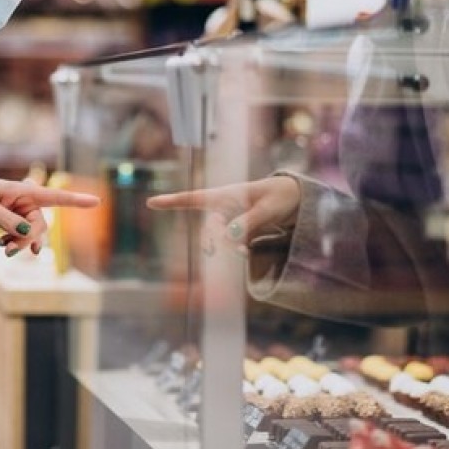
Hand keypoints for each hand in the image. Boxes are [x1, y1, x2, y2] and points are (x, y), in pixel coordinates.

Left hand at [0, 171, 99, 256]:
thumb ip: (7, 220)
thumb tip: (28, 233)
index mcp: (21, 190)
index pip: (53, 196)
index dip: (75, 201)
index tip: (96, 202)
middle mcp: (24, 199)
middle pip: (40, 224)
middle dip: (28, 239)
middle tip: (8, 251)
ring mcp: (19, 209)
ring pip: (32, 232)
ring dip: (21, 243)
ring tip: (5, 250)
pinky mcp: (12, 218)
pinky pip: (22, 233)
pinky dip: (15, 242)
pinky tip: (4, 245)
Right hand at [146, 176, 300, 253]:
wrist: (297, 199)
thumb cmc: (282, 196)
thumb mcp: (268, 208)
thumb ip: (249, 221)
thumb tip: (229, 236)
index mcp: (227, 194)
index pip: (195, 198)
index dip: (172, 201)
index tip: (151, 203)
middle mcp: (225, 207)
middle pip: (209, 227)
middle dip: (215, 240)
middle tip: (237, 250)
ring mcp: (232, 219)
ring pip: (220, 238)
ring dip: (229, 248)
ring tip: (245, 254)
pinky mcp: (241, 230)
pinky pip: (232, 243)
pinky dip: (237, 250)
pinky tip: (248, 253)